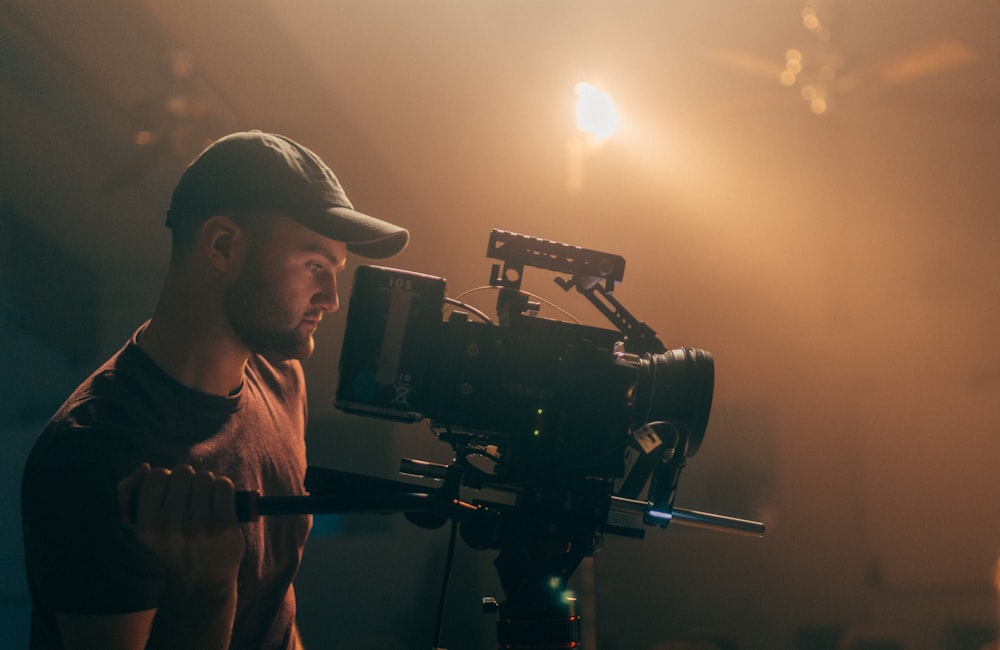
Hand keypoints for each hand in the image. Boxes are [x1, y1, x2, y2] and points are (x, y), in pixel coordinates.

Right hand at [118, 464, 245, 591]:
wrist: (201, 582)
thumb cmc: (173, 545)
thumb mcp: (143, 526)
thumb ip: (131, 492)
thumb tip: (144, 467)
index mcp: (146, 524)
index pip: (156, 475)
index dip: (166, 479)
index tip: (170, 494)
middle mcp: (170, 526)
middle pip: (184, 472)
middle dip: (189, 480)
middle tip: (191, 500)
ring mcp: (198, 527)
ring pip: (205, 477)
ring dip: (208, 485)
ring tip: (206, 503)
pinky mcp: (223, 527)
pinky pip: (223, 485)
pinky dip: (223, 488)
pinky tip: (221, 503)